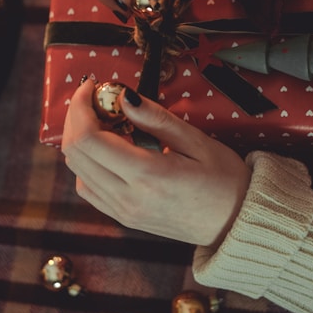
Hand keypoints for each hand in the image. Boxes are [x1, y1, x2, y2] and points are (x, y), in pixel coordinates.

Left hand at [61, 81, 250, 246]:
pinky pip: (89, 190)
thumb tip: (124, 98)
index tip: (93, 87)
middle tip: (97, 99)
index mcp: (148, 176)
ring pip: (78, 172)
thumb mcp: (197, 141)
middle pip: (75, 154)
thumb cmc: (226, 182)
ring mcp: (123, 212)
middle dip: (77, 119)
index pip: (89, 139)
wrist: (238, 225)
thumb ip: (156, 119)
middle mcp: (128, 198)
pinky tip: (109, 150)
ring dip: (81, 141)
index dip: (81, 107)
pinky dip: (88, 165)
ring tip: (106, 122)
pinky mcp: (124, 219)